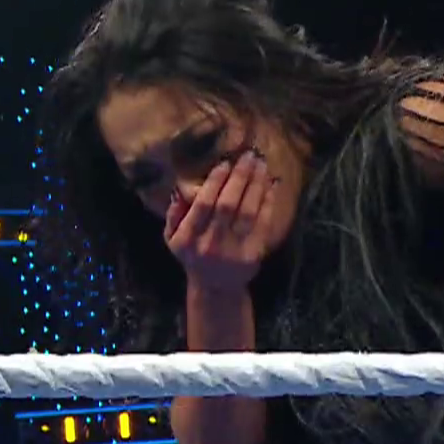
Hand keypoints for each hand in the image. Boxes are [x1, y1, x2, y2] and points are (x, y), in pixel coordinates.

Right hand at [164, 150, 276, 293]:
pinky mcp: (254, 253)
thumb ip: (173, 214)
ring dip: (257, 185)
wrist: (215, 287)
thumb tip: (181, 189)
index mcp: (187, 238)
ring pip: (248, 211)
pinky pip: (263, 222)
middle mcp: (210, 243)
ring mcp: (234, 250)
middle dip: (240, 177)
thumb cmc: (193, 255)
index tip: (225, 163)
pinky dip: (269, 201)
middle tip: (249, 156)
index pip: (203, 204)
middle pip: (228, 205)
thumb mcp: (172, 238)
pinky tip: (272, 184)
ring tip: (262, 165)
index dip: (215, 182)